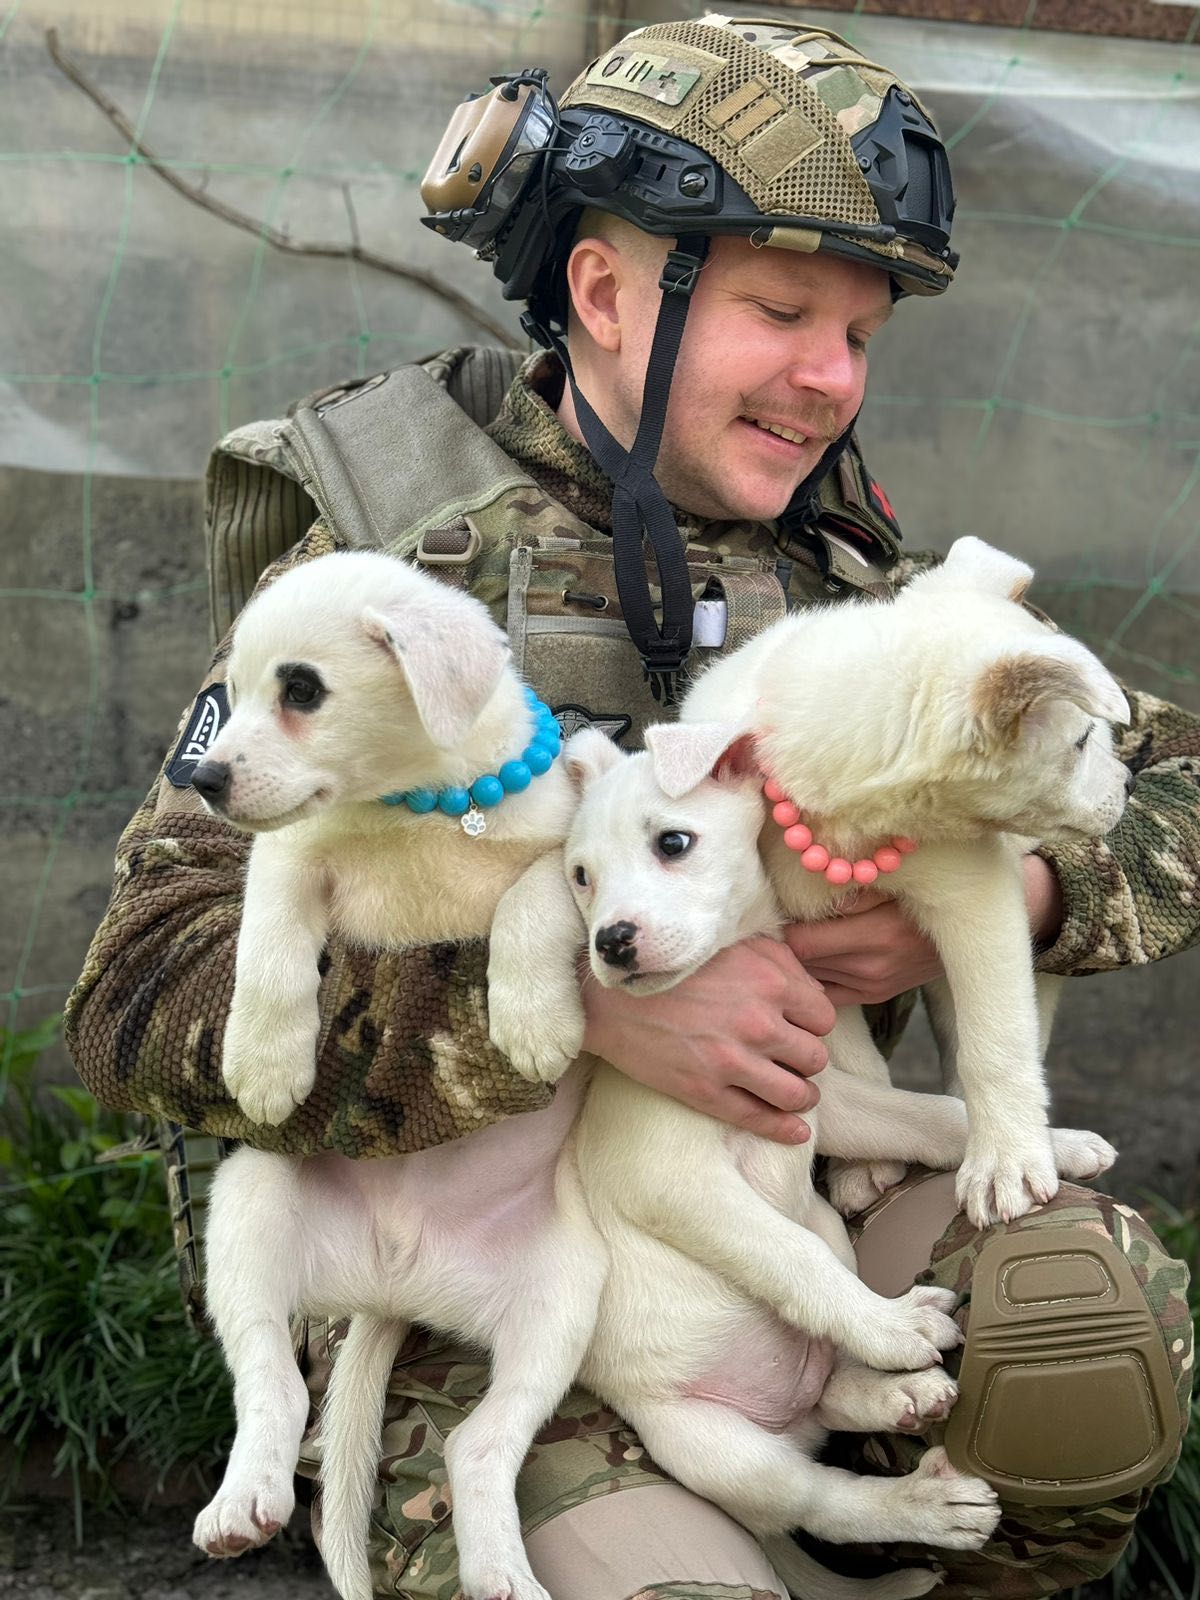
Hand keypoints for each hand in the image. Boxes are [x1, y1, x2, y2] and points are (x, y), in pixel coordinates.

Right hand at [581, 935, 833, 1145]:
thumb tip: (813, 994)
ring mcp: (733, 1062)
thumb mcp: (733, 943)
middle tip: (792, 1058)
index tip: (800, 1026)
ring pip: (797, 1093)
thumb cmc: (671, 962)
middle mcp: (759, 1024)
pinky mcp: (707, 1092)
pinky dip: (784, 1129)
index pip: (823, 1018)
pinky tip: (795, 1131)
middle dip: (807, 1059)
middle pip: (815, 1057)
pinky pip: (759, 1118)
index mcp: (770, 982)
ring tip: (796, 1092)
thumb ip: (780, 962)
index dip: (812, 1023)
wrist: (608, 995)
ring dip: (802, 1095)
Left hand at [783, 855, 1064, 1007]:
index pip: (801, 942)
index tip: (768, 907)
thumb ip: (854, 879)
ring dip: (795, 960)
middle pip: (800, 963)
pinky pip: (827, 993)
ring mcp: (874, 987)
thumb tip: (807, 875)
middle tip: (766, 920)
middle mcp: (873, 968)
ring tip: (784, 935)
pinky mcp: (875, 997)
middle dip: (780, 944)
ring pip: (809, 979)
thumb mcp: (898, 873)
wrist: (977, 926)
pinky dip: (812, 977)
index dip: (779, 925)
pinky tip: (808, 958)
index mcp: (878, 934)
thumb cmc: (932, 888)